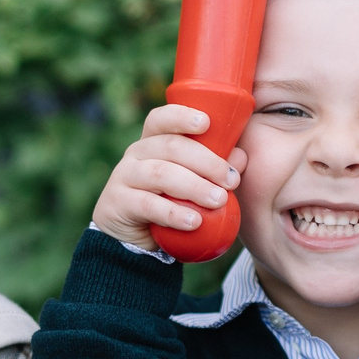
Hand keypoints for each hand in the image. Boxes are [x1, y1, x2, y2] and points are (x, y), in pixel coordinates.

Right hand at [90, 104, 242, 249]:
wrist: (134, 241)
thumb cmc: (168, 204)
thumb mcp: (192, 186)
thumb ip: (215, 171)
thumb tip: (241, 157)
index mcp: (153, 141)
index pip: (162, 119)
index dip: (181, 117)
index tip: (206, 123)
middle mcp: (136, 153)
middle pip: (171, 147)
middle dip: (206, 161)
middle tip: (230, 180)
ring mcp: (123, 176)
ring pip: (161, 174)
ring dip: (194, 187)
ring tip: (218, 200)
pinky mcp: (117, 202)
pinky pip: (148, 205)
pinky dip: (174, 213)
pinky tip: (194, 222)